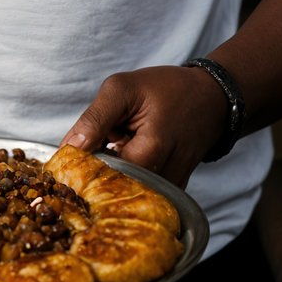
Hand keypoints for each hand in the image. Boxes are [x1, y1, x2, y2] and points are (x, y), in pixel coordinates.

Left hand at [60, 66, 231, 189]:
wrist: (212, 99)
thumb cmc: (168, 89)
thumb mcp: (123, 89)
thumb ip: (94, 119)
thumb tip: (68, 148)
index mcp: (150, 150)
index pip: (100, 173)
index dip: (82, 164)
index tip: (74, 153)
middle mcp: (163, 177)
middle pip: (112, 186)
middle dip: (98, 167)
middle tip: (104, 139)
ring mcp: (170, 189)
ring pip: (126, 191)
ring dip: (115, 171)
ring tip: (122, 143)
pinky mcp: (173, 192)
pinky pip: (141, 191)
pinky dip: (129, 175)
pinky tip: (133, 153)